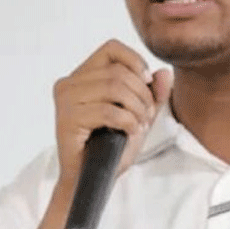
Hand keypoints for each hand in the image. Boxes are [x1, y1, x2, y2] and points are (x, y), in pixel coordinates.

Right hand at [52, 39, 171, 190]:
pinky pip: (108, 111)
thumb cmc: (110, 147)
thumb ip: (152, 95)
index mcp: (82, 76)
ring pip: (114, 87)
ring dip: (137, 108)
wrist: (90, 179)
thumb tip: (164, 72)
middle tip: (147, 115)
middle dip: (142, 93)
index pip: (112, 48)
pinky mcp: (67, 119)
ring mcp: (65, 100)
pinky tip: (131, 132)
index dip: (136, 62)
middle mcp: (68, 83)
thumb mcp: (138, 116)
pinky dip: (128, 121)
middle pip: (117, 71)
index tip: (147, 85)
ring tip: (140, 124)